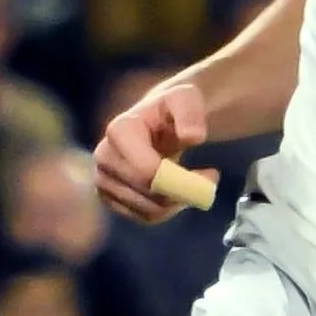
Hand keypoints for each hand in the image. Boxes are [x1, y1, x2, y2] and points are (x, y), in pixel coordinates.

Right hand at [96, 77, 208, 225]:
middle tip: (210, 180)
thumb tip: (192, 137)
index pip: (147, 172)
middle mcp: (103, 157)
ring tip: (195, 182)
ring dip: (179, 202)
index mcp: (119, 131)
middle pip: (150, 193)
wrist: (155, 123)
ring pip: (149, 210)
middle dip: (185, 191)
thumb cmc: (171, 110)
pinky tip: (179, 192)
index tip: (212, 172)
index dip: (183, 181)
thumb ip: (191, 113)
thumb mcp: (187, 98)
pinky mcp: (109, 198)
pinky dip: (168, 210)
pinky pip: (145, 217)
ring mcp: (102, 180)